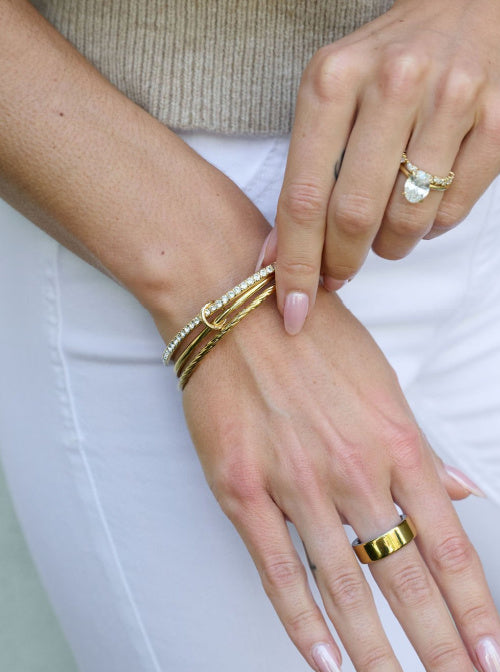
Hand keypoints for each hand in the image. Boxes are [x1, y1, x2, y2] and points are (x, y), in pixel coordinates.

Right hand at [174, 289, 499, 671]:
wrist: (234, 310)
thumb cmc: (313, 337)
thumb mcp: (382, 381)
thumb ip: (419, 446)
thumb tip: (462, 491)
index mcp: (396, 442)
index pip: (447, 545)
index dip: (475, 606)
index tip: (494, 654)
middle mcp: (354, 471)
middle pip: (405, 578)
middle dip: (440, 646)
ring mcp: (296, 484)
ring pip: (344, 586)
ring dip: (376, 652)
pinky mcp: (243, 491)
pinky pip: (277, 569)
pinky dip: (301, 622)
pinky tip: (324, 660)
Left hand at [262, 0, 499, 333]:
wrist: (462, 8)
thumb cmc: (382, 66)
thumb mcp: (328, 100)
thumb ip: (302, 175)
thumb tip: (277, 257)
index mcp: (334, 78)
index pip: (305, 195)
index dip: (295, 264)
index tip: (290, 309)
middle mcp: (394, 83)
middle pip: (354, 216)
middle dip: (339, 264)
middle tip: (336, 275)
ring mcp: (453, 99)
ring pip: (408, 221)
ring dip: (388, 247)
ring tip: (381, 229)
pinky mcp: (498, 120)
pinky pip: (454, 213)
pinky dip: (429, 228)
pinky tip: (420, 205)